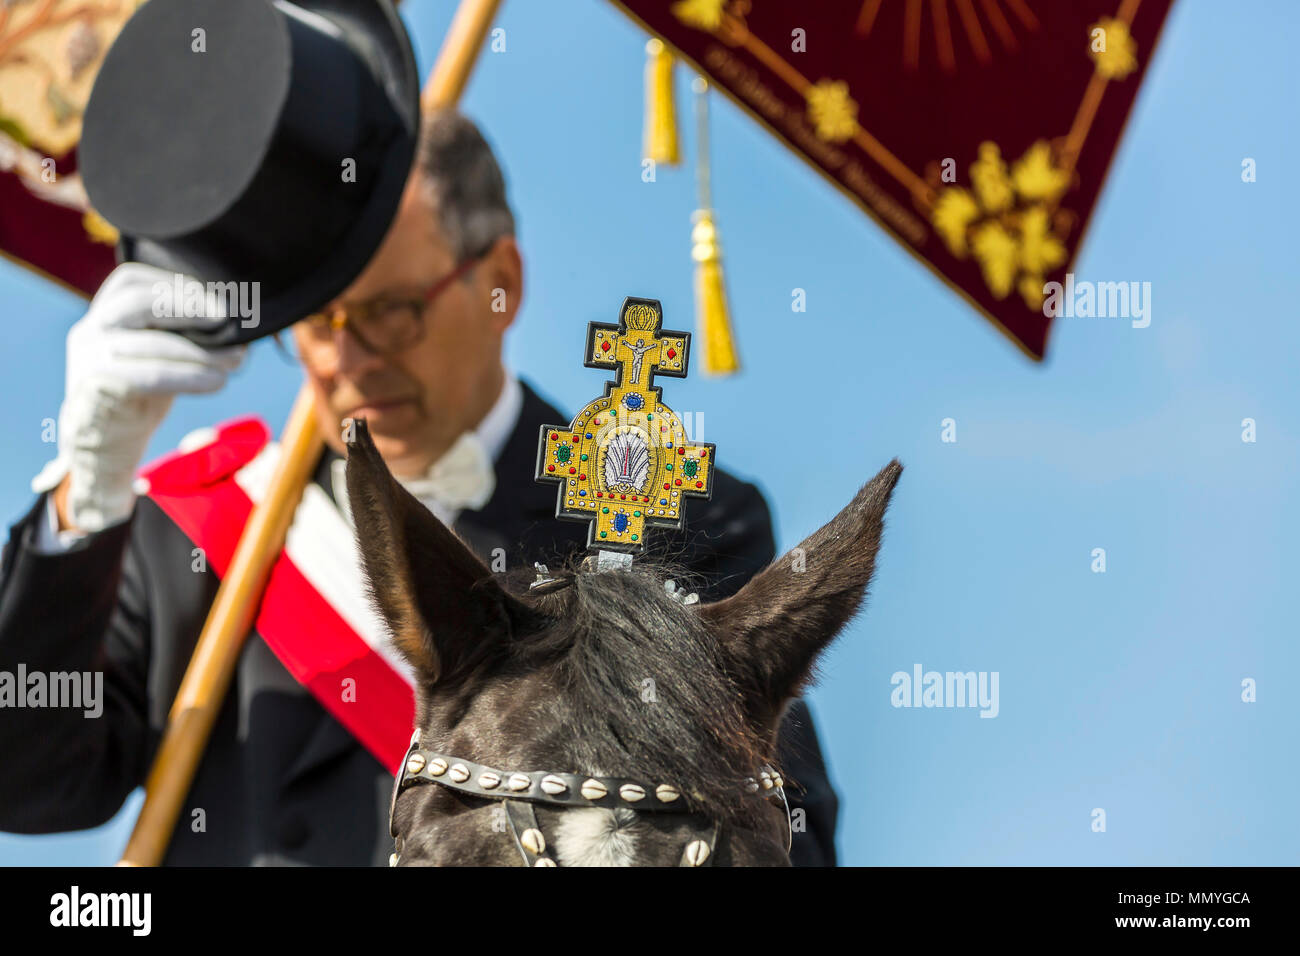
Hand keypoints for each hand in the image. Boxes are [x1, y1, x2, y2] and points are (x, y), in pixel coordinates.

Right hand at [31, 263, 246, 531]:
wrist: (104, 446)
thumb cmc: (139, 396)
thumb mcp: (159, 357)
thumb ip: (183, 335)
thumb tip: (239, 329)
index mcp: (103, 316)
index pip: (131, 280)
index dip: (174, 284)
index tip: (214, 300)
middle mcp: (91, 330)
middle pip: (141, 302)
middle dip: (191, 308)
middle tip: (228, 321)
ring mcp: (90, 358)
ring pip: (153, 343)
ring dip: (203, 351)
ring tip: (236, 359)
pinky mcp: (97, 388)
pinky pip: (151, 376)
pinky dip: (191, 376)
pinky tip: (218, 381)